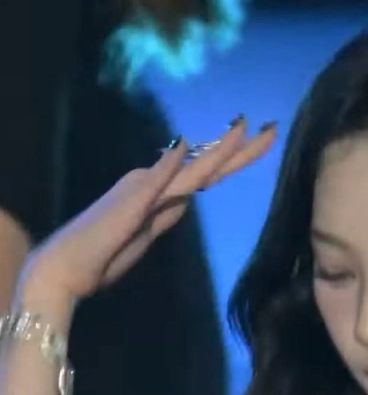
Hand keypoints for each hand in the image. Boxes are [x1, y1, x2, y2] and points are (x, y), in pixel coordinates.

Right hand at [20, 118, 275, 305]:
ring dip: (218, 150)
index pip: (207, 174)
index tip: (261, 139)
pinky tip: (184, 145)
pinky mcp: (130, 203)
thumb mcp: (145, 236)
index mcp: (163, 196)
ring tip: (243, 126)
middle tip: (272, 127)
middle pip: (208, 166)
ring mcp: (144, 191)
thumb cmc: (104, 257)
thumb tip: (184, 200)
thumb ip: (164, 215)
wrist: (68, 268)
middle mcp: (156, 185)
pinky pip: (155, 182)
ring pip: (191, 169)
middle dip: (241, 147)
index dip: (235, 157)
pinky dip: (171, 164)